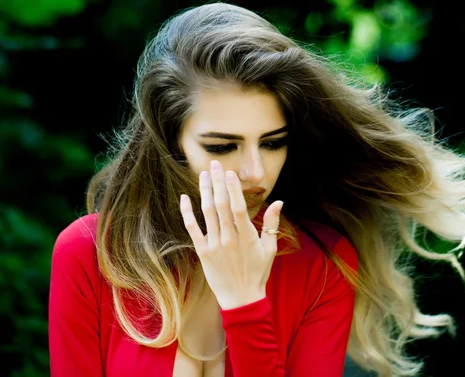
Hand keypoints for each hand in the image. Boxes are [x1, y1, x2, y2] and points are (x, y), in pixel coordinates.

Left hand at [179, 160, 283, 309]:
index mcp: (247, 236)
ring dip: (205, 192)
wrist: (241, 299)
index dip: (233, 188)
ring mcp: (214, 245)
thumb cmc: (258, 272)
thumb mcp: (270, 249)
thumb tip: (279, 201)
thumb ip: (273, 224)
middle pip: (222, 205)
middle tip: (215, 164)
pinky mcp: (202, 252)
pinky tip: (185, 198)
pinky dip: (187, 213)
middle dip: (218, 182)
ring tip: (203, 175)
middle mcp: (229, 238)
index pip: (238, 207)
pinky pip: (193, 229)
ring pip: (207, 213)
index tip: (229, 172)